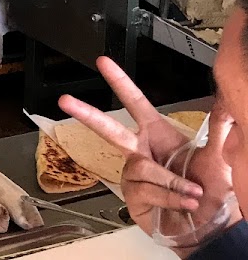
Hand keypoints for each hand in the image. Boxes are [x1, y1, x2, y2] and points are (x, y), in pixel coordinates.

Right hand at [59, 57, 238, 250]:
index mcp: (158, 135)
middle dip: (86, 114)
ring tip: (192, 193)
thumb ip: (220, 132)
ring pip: (142, 167)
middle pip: (110, 129)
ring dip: (171, 181)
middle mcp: (142, 152)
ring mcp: (134, 175)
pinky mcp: (132, 197)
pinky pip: (146, 189)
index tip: (103, 63)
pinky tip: (182, 203)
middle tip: (66, 101)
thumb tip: (227, 105)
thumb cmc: (212, 194)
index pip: (136, 103)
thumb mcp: (220, 160)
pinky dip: (169, 196)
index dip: (119, 82)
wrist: (210, 229)